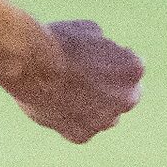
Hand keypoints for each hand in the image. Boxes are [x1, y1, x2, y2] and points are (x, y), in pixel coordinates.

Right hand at [8, 19, 144, 143]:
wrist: (31, 66)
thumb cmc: (59, 42)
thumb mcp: (89, 31)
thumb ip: (101, 49)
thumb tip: (96, 56)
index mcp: (134, 69)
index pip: (131, 67)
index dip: (111, 60)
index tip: (92, 57)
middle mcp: (126, 99)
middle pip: (124, 95)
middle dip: (110, 88)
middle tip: (85, 78)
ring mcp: (104, 120)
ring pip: (104, 116)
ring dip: (93, 107)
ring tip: (66, 91)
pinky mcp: (81, 135)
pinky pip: (81, 128)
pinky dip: (71, 119)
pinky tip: (56, 104)